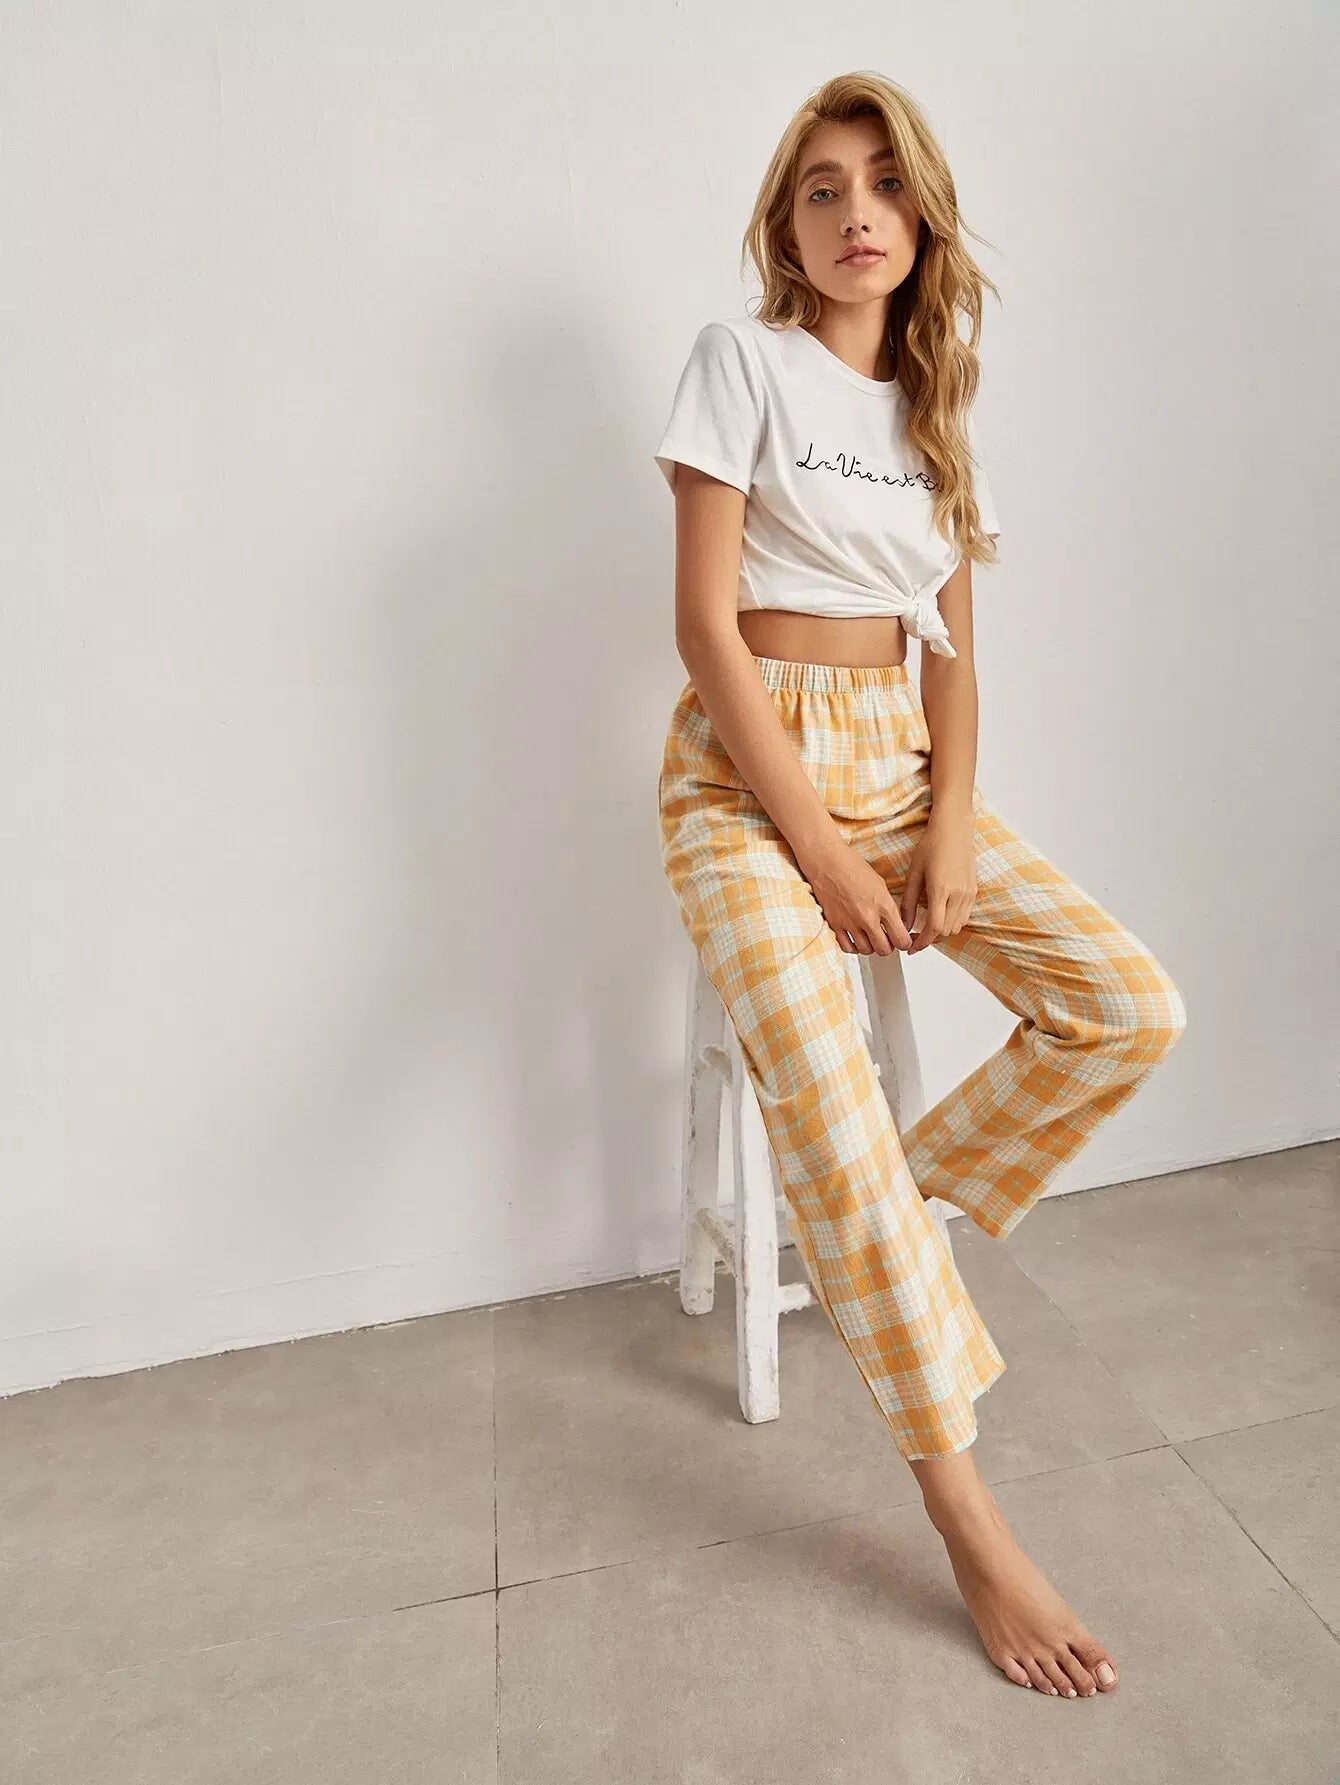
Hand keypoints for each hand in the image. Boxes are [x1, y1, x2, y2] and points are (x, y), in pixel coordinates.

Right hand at [800, 841, 913, 954]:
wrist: (827, 861)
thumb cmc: (852, 866)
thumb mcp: (880, 884)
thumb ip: (888, 907)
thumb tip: (895, 923)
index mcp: (884, 905)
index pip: (901, 939)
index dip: (905, 943)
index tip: (903, 940)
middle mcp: (868, 917)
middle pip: (884, 950)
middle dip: (889, 947)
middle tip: (887, 940)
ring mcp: (850, 923)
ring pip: (866, 950)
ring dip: (871, 947)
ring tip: (870, 937)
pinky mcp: (835, 924)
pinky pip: (847, 947)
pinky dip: (853, 947)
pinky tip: (855, 939)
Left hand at [900, 808, 977, 953]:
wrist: (954, 828)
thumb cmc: (932, 845)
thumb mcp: (914, 873)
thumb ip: (908, 902)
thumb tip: (903, 924)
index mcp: (941, 890)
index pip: (934, 928)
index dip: (922, 942)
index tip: (911, 947)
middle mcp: (959, 894)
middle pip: (946, 931)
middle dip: (930, 938)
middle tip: (915, 937)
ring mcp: (969, 893)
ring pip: (957, 926)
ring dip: (942, 930)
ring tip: (926, 926)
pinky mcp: (974, 890)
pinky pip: (964, 916)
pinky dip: (952, 921)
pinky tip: (940, 914)